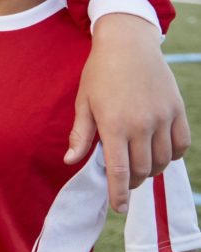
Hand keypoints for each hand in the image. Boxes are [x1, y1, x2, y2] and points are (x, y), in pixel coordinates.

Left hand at [66, 13, 188, 211]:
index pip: (118, 170)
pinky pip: (181, 145)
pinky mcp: (178, 110)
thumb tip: (71, 161)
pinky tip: (159, 153)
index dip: (119, 193)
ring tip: (138, 166)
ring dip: (151, 170)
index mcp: (114, 124)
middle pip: (142, 169)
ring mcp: (163, 117)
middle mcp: (142, 124)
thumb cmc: (99, 73)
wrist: (128, 44)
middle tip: (123, 180)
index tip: (119, 208)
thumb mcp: (84, 102)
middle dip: (131, 181)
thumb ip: (80, 134)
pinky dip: (172, 155)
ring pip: (163, 161)